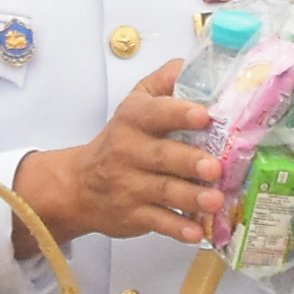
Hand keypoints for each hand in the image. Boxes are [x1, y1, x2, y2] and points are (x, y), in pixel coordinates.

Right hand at [16, 59, 226, 250]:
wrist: (79, 186)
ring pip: (162, 191)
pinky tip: (198, 232)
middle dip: (188, 161)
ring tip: (215, 200)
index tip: (202, 115)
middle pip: (160, 156)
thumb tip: (189, 62)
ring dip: (190, 197)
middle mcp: (129, 152)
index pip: (154, 113)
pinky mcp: (134, 215)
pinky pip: (158, 222)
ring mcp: (130, 186)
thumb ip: (162, 83)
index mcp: (133, 120)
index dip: (178, 113)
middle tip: (214, 166)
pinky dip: (178, 228)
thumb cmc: (120, 141)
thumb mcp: (135, 105)